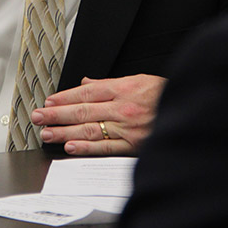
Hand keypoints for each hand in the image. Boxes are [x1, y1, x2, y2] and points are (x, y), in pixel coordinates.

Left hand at [31, 74, 166, 155]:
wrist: (189, 110)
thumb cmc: (165, 95)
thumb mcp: (139, 80)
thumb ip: (110, 84)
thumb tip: (87, 84)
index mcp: (123, 89)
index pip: (86, 93)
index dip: (65, 97)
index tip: (49, 101)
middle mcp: (122, 107)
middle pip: (82, 110)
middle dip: (57, 114)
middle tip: (37, 117)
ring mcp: (126, 127)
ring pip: (89, 128)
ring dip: (65, 131)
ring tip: (47, 133)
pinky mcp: (133, 145)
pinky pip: (105, 146)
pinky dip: (86, 147)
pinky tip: (70, 147)